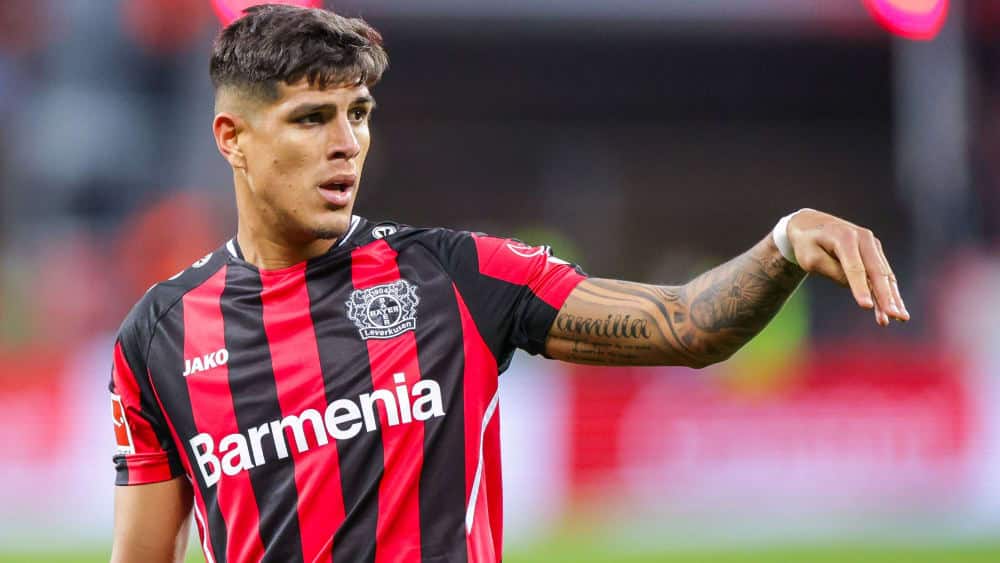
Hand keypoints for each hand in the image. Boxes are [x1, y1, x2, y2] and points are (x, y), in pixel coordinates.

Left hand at [786, 209, 908, 325]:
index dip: (861, 288)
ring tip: (900, 318)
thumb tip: (855, 286)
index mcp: (844, 237)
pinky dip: (890, 293)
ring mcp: (873, 245)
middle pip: (877, 272)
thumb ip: (831, 270)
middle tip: (895, 316)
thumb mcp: (810, 258)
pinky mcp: (875, 253)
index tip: (866, 306)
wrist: (812, 224)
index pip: (854, 268)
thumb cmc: (807, 244)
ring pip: (885, 275)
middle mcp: (864, 238)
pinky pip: (884, 275)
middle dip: (886, 296)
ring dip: (893, 298)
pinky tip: (894, 310)